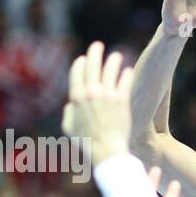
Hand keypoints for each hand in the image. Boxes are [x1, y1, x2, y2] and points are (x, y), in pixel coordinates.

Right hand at [61, 41, 132, 166]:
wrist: (107, 150)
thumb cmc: (86, 142)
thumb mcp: (69, 128)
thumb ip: (68, 113)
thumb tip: (70, 104)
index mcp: (76, 98)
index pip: (77, 73)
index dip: (80, 64)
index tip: (83, 59)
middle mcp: (91, 93)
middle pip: (92, 66)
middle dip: (94, 53)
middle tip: (98, 45)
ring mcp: (107, 96)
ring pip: (110, 70)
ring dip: (113, 60)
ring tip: (117, 56)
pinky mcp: (121, 100)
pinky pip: (124, 81)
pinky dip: (126, 74)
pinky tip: (127, 70)